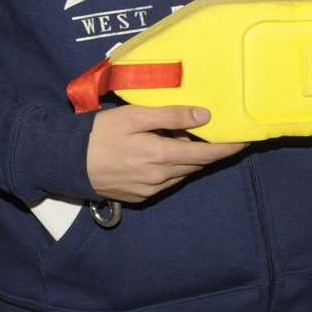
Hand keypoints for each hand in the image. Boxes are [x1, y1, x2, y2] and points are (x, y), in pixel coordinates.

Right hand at [86, 105, 247, 202]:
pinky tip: (164, 151)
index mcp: (161, 157)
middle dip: (210, 151)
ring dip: (188, 158)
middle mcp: (159, 178)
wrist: (66, 161)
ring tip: (187, 138)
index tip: (246, 141)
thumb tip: (205, 116)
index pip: (206, 155)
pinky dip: (172, 167)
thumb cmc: (99, 133)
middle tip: (219, 133)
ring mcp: (149, 190)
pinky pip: (166, 181)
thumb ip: (171, 116)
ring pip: (181, 173)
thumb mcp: (135, 115)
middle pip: (195, 165)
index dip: (228, 148)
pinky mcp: (138, 196)